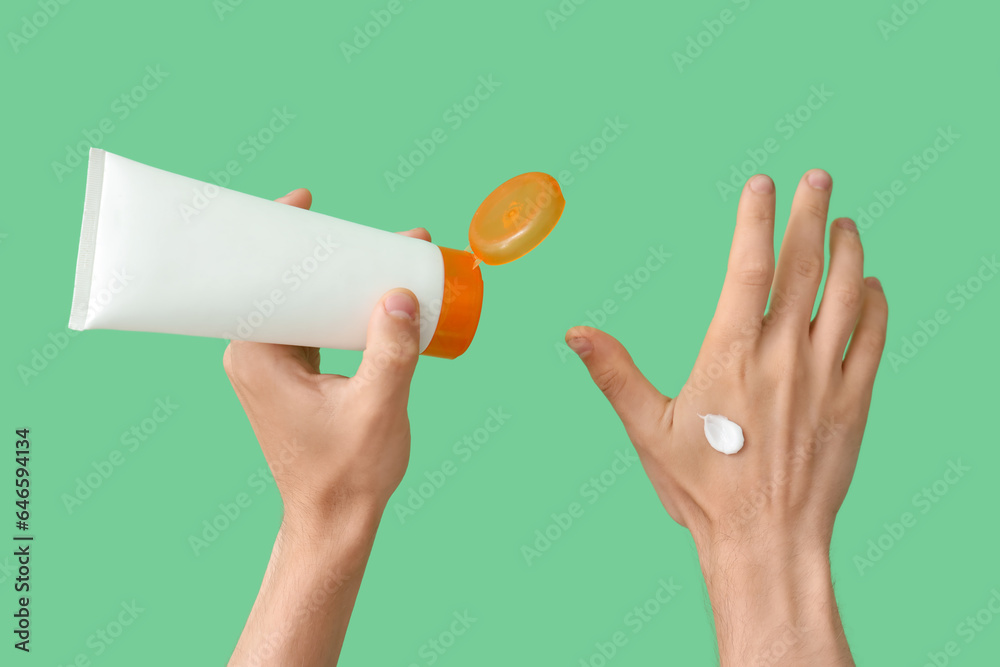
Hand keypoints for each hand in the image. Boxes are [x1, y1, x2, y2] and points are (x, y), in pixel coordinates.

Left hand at [226, 188, 430, 666]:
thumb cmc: (348, 472)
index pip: (254, 276)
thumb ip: (392, 350)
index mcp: (256, 357)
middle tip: (358, 230)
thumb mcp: (378, 407)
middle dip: (318, 251)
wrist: (336, 520)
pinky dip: (335, 306)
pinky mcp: (292, 380)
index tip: (304, 201)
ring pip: (296, 303)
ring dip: (331, 279)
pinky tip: (368, 295)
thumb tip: (403, 294)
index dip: (276, 232)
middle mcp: (253, 357)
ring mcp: (271, 369)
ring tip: (374, 256)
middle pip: (278, 283)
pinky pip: (309, 326)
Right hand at [566, 170, 885, 664]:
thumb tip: (574, 333)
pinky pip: (874, 340)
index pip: (749, 266)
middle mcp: (784, 355)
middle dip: (812, 214)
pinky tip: (873, 285)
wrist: (765, 540)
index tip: (762, 185)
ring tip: (847, 222)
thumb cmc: (702, 490)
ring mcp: (825, 377)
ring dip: (849, 251)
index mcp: (731, 353)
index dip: (756, 219)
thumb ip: (614, 373)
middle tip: (820, 177)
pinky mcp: (853, 402)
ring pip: (847, 295)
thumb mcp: (647, 429)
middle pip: (805, 266)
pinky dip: (877, 306)